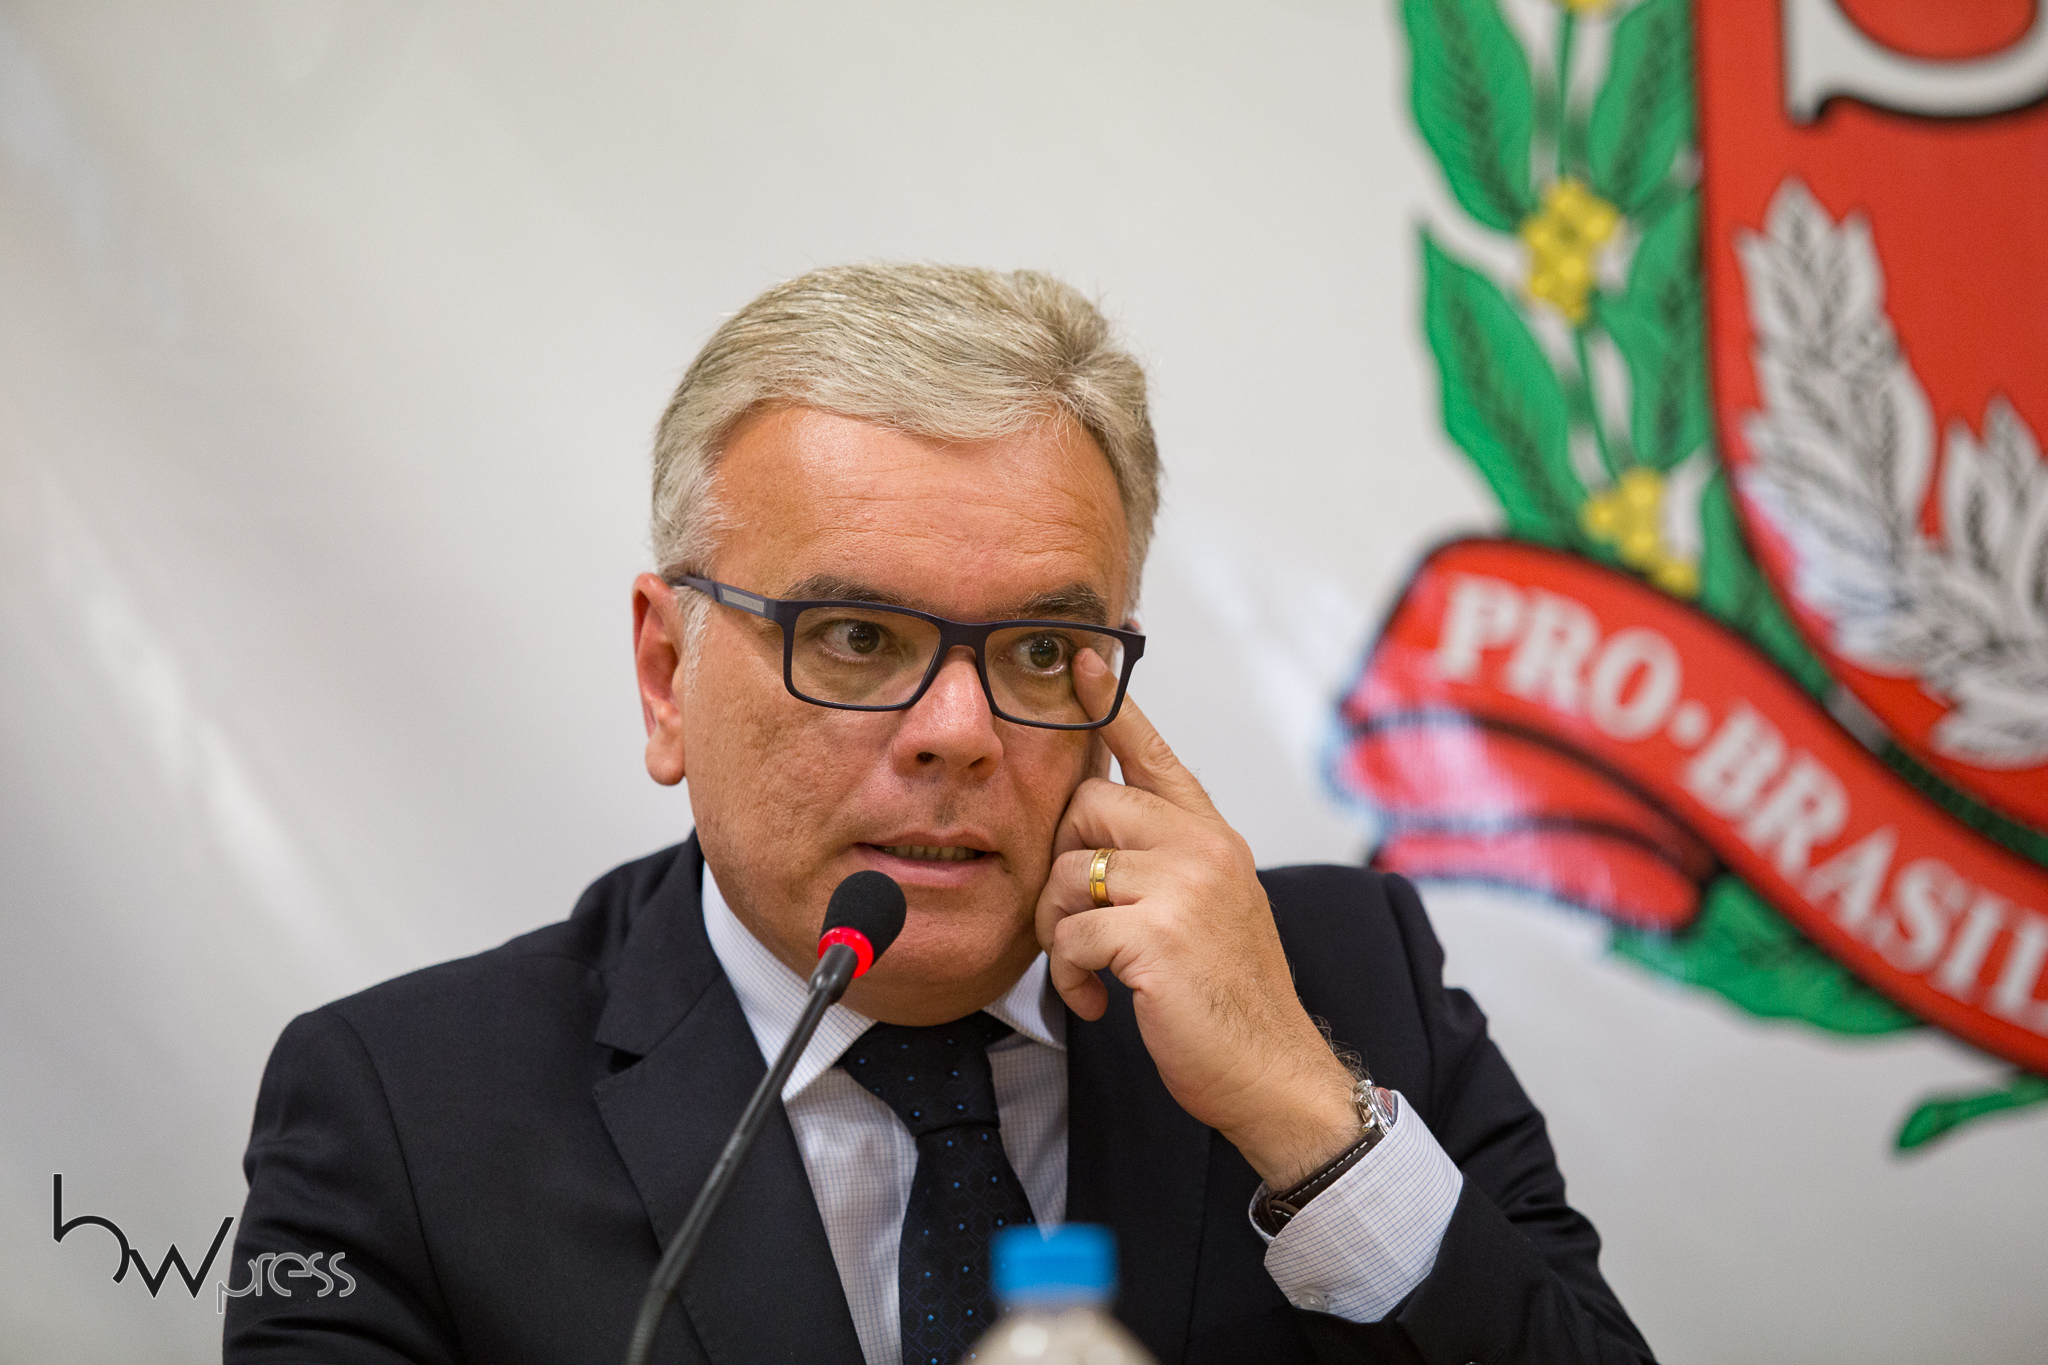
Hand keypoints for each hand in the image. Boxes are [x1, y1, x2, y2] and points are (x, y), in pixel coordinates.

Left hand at [1036, 650, 1361, 1188]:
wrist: (1275, 1073)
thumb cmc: (1229, 999)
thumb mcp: (1209, 908)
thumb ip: (1167, 861)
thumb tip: (1097, 835)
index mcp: (1213, 836)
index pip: (1154, 754)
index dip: (1112, 707)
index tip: (1082, 661)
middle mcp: (1203, 847)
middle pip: (1086, 803)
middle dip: (1062, 864)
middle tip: (1076, 922)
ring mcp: (1182, 887)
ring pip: (1068, 871)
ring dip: (1059, 931)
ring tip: (1091, 971)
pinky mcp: (1155, 935)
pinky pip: (1068, 933)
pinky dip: (1069, 976)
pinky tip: (1099, 1002)